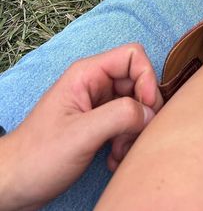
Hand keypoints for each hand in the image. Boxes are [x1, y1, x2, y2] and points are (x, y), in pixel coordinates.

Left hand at [0, 43, 162, 210]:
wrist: (14, 184)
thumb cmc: (37, 156)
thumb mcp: (81, 134)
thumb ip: (119, 116)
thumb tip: (150, 112)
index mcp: (87, 74)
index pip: (132, 56)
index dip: (147, 78)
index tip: (148, 108)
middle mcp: (95, 84)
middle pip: (138, 82)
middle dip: (142, 111)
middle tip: (134, 136)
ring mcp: (97, 104)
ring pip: (135, 105)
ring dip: (134, 131)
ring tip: (120, 153)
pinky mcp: (98, 123)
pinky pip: (127, 123)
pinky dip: (127, 141)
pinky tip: (114, 159)